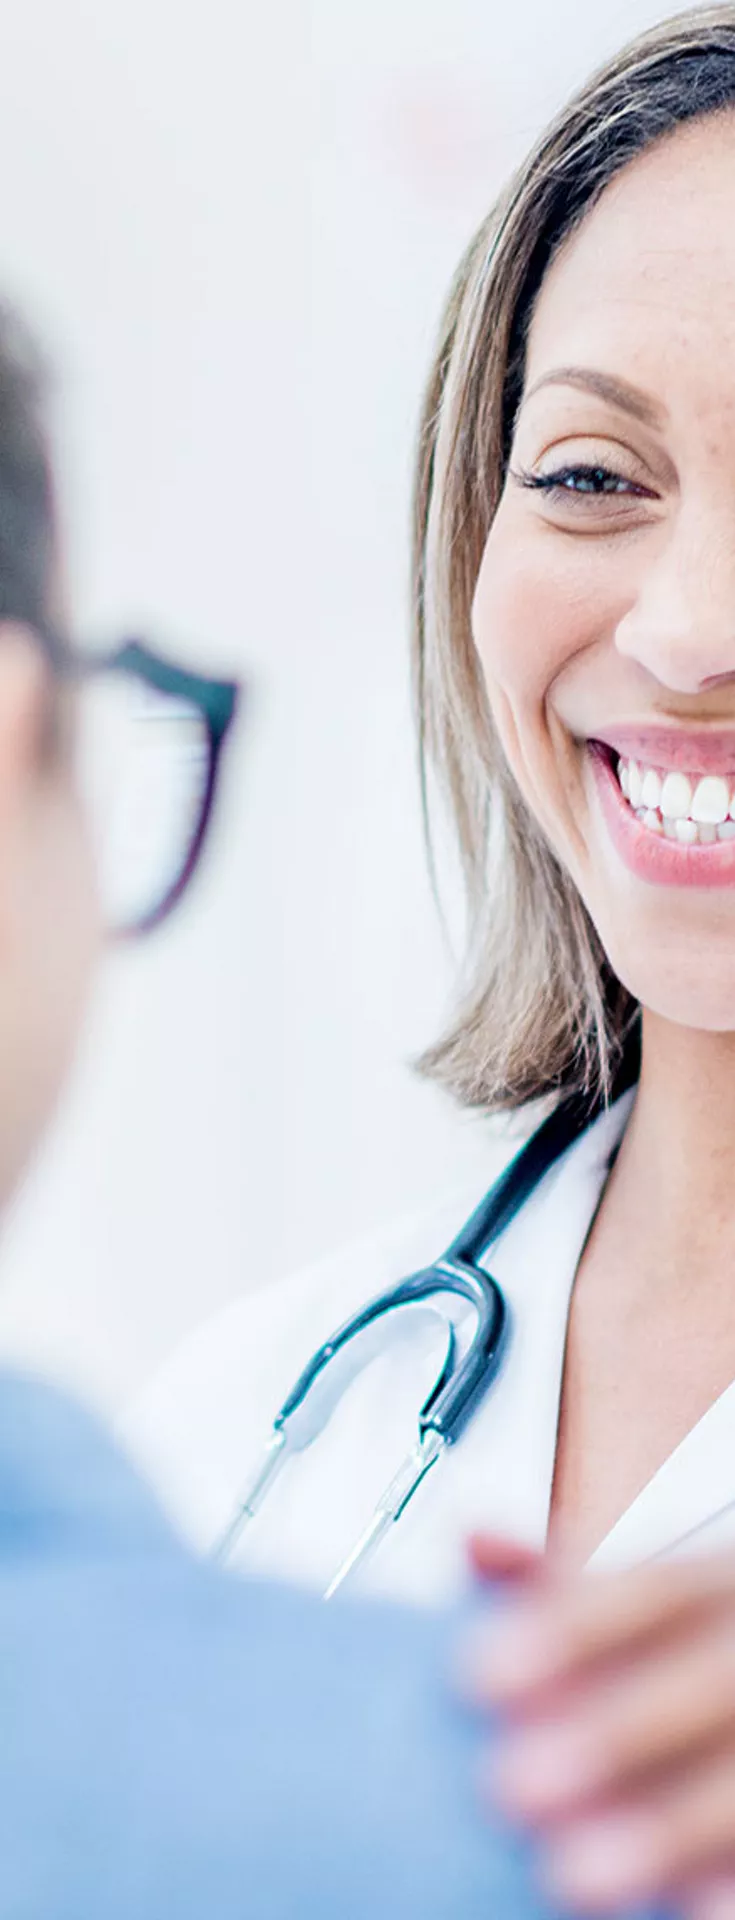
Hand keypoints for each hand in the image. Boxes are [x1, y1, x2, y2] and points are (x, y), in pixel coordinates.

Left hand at [459, 1537, 734, 1917]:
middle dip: (611, 1735)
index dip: (572, 1631)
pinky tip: (679, 1917)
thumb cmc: (704, 1655)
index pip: (659, 1594)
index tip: (475, 1674)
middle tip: (508, 1787)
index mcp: (727, 1588)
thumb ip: (567, 1587)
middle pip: (704, 1685)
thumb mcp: (654, 1604)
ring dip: (664, 1829)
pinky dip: (727, 1889)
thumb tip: (472, 1541)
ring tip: (569, 1878)